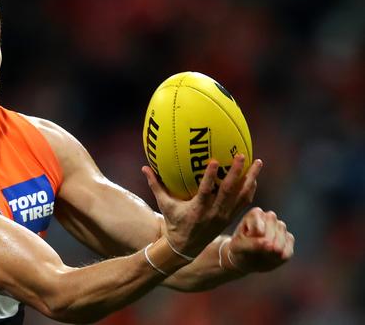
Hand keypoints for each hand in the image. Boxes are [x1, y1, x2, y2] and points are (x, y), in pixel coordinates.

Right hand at [142, 154, 262, 256]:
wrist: (186, 247)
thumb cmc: (173, 222)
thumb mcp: (164, 205)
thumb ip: (155, 185)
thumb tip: (144, 168)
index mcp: (197, 209)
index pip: (206, 191)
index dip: (210, 176)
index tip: (215, 160)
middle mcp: (213, 213)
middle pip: (228, 191)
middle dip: (236, 172)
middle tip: (241, 155)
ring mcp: (224, 216)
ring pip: (241, 196)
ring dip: (250, 179)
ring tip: (258, 163)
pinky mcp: (230, 218)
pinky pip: (244, 202)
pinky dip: (249, 190)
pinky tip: (253, 178)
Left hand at [226, 207, 294, 272]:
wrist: (247, 260)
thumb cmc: (239, 250)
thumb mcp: (238, 247)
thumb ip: (250, 244)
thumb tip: (269, 244)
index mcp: (254, 214)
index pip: (258, 222)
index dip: (253, 235)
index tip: (247, 239)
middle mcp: (269, 217)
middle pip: (273, 223)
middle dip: (266, 239)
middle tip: (257, 249)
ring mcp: (280, 227)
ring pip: (283, 232)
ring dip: (275, 247)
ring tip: (265, 254)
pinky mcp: (288, 238)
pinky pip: (290, 244)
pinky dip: (283, 254)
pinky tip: (274, 258)